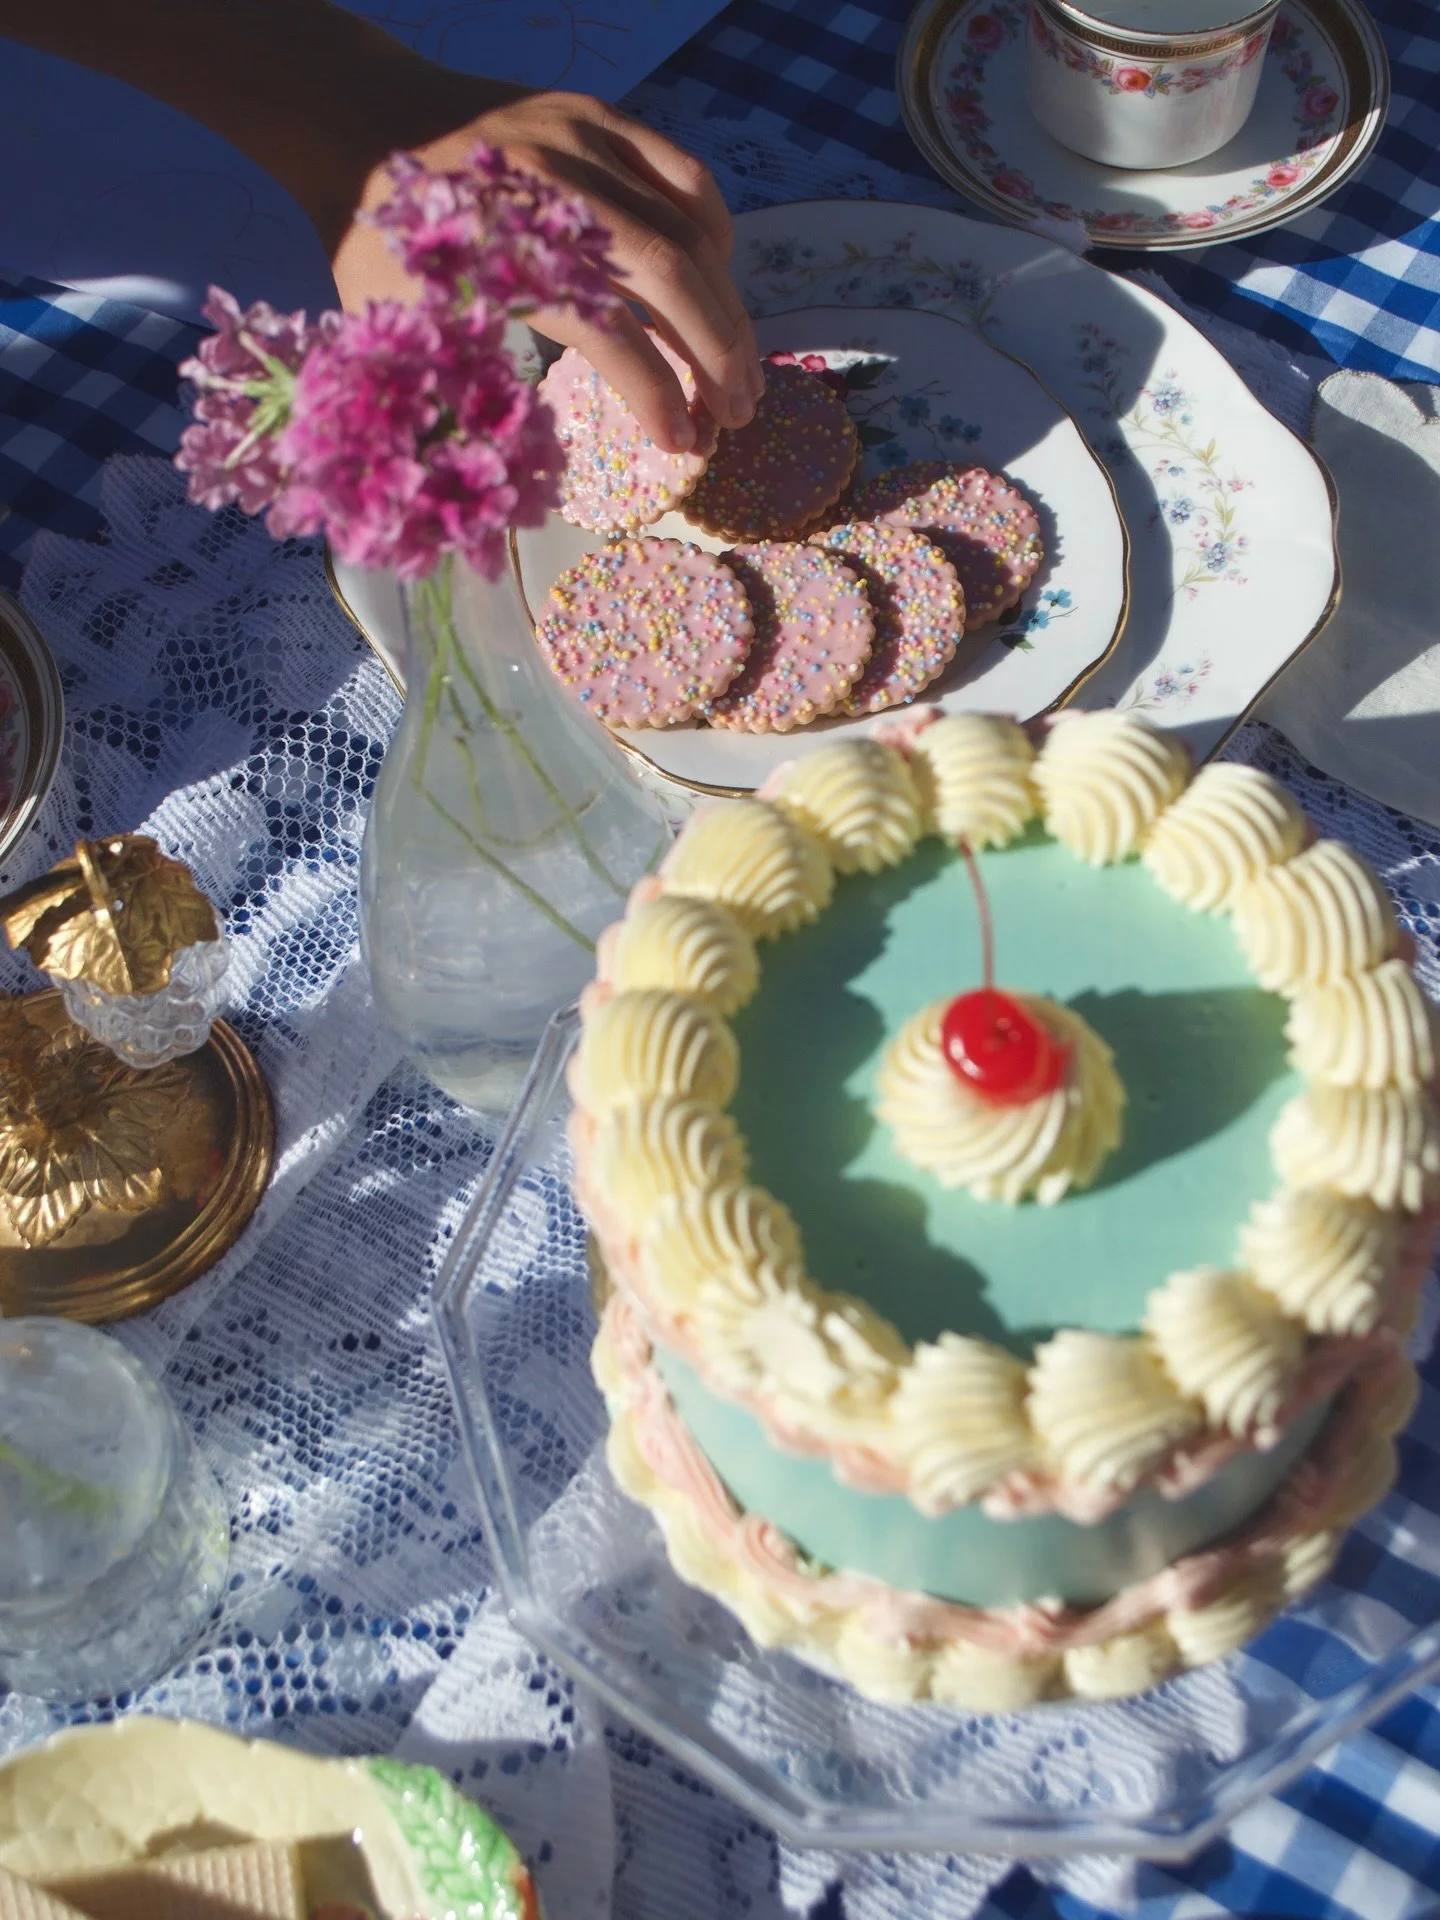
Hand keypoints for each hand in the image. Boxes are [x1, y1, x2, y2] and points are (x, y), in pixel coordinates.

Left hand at [332, 90, 764, 453]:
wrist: (352, 117)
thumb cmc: (375, 243)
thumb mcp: (396, 333)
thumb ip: (455, 400)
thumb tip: (507, 495)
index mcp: (503, 247)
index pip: (608, 330)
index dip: (655, 394)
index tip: (682, 443)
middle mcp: (555, 187)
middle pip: (669, 275)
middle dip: (716, 353)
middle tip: (740, 415)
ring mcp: (584, 142)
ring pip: (688, 228)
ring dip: (726, 306)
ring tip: (743, 370)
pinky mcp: (598, 116)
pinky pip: (682, 174)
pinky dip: (713, 231)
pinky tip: (718, 283)